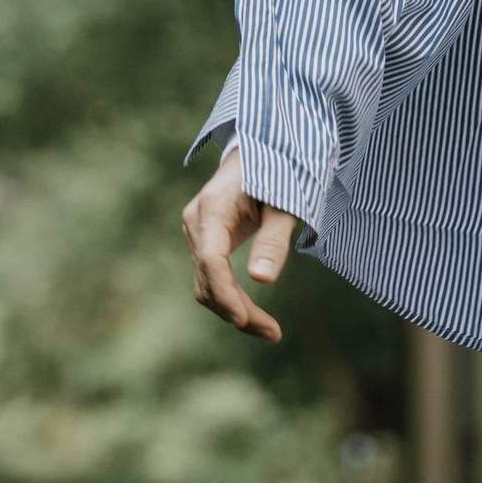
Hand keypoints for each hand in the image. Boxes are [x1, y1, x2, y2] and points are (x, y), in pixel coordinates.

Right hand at [184, 142, 301, 343]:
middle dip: (237, 311)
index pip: (211, 260)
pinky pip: (210, 276)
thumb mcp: (285, 204)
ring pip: (206, 283)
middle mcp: (196, 220)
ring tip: (270, 331)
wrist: (262, 148)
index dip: (226, 294)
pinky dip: (229, 297)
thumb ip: (273, 240)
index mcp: (213, 208)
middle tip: (273, 334)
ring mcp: (196, 230)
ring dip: (233, 310)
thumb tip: (261, 281)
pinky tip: (253, 314)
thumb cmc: (280, 171)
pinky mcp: (203, 238)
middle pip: (207, 278)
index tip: (246, 322)